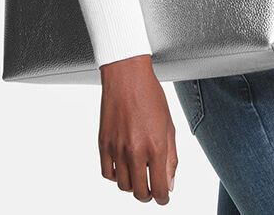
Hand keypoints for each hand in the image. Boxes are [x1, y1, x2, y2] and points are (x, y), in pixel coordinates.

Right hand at [98, 55, 177, 204]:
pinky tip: (123, 165)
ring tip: (138, 173)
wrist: (127, 76)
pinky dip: (116, 175)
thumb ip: (170, 158)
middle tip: (152, 188)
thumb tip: (169, 184)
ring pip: (123, 186)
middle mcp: (135, 151)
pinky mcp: (103, 144)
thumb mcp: (169, 125)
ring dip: (133, 185)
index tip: (164, 196)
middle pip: (140, 193)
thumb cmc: (150, 95)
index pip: (159, 189)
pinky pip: (107, 173)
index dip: (163, 198)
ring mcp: (117, 149)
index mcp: (155, 146)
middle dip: (148, 195)